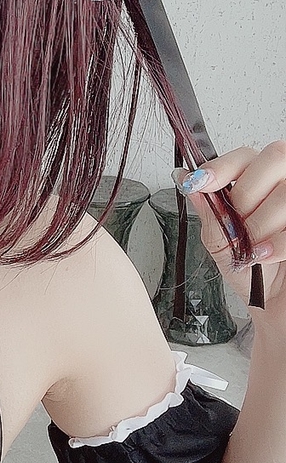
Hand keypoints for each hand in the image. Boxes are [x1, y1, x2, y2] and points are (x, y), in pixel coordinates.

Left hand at [175, 141, 285, 333]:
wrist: (275, 308)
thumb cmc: (253, 272)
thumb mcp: (221, 243)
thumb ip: (210, 211)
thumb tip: (187, 179)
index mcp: (263, 183)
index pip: (247, 154)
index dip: (222, 165)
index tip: (200, 182)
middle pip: (274, 158)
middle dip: (246, 194)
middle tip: (237, 225)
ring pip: (285, 194)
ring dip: (259, 225)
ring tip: (252, 249)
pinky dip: (276, 244)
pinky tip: (265, 256)